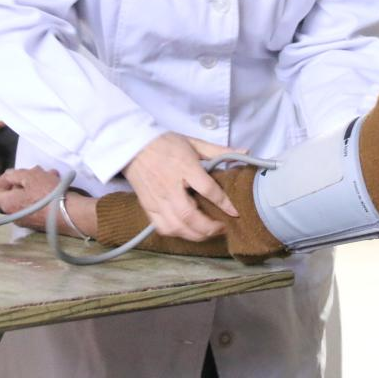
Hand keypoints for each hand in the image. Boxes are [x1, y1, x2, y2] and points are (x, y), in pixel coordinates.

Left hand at [0, 167, 91, 232]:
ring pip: (27, 197)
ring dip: (36, 183)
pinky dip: (42, 193)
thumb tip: (9, 175)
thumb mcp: (31, 177)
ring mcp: (28, 220)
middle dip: (24, 178)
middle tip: (37, 170)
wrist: (70, 214)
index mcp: (8, 204)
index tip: (14, 172)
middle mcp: (14, 215)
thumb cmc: (48, 194)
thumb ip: (16, 174)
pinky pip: (36, 204)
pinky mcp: (40, 222)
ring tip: (51, 174)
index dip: (1, 180)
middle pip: (13, 193)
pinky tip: (55, 184)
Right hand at [123, 132, 239, 241]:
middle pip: (190, 215)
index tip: (235, 212)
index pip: (207, 189)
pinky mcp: (148, 206)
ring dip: (195, 234)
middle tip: (223, 228)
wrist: (133, 146)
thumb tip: (245, 153)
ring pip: (176, 226)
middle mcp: (170, 186)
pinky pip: (162, 227)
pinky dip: (177, 233)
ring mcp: (157, 198)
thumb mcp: (194, 142)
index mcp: (184, 166)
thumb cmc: (166, 143)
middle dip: (209, 227)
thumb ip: (219, 151)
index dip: (224, 203)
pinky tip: (188, 231)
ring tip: (209, 232)